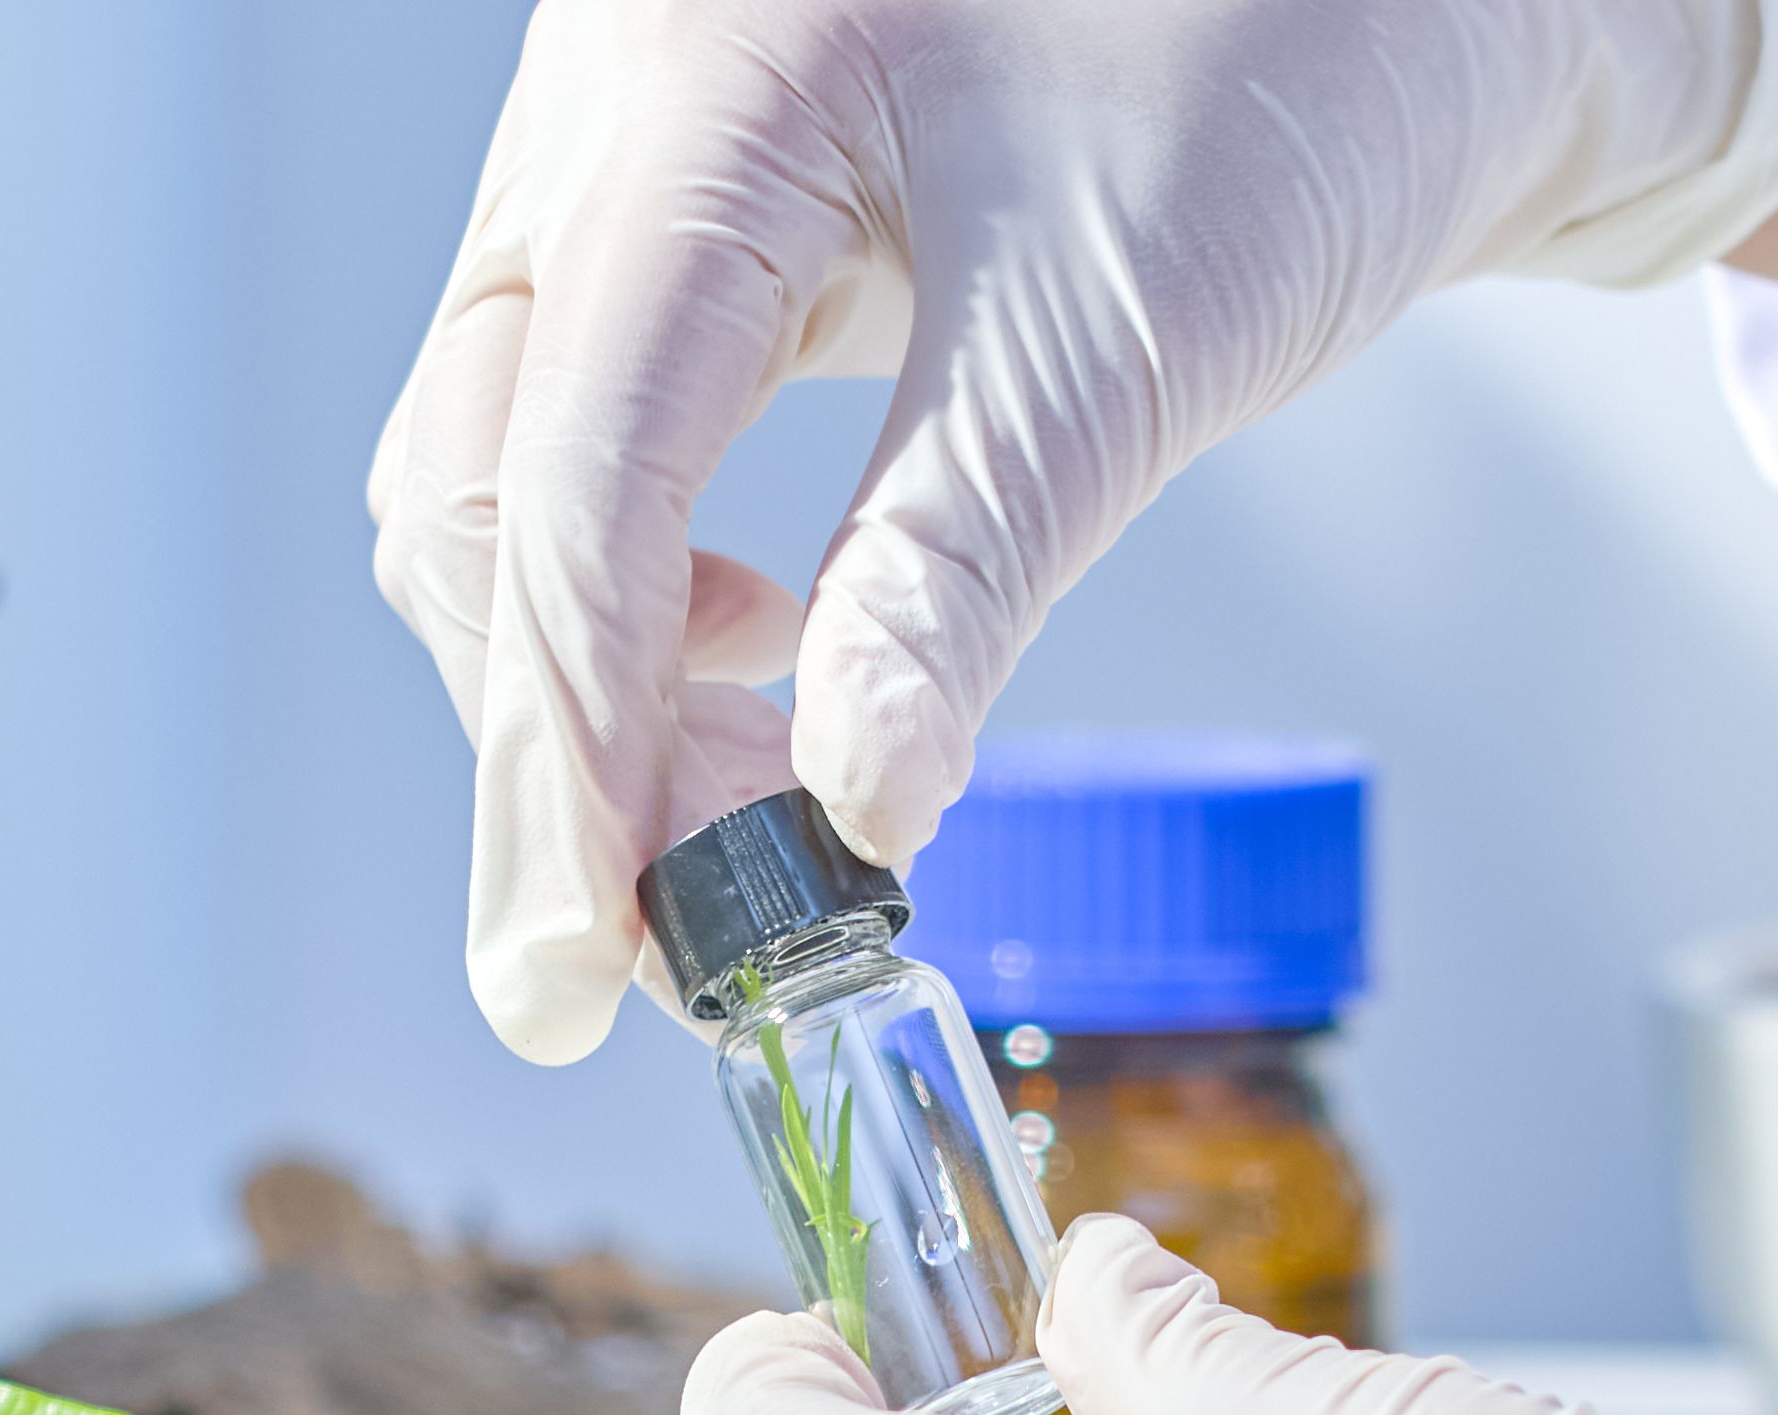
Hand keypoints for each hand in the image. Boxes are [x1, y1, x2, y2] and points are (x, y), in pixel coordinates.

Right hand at [373, 0, 1777, 1063]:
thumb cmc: (1297, 75)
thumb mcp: (1120, 338)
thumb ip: (956, 569)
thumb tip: (849, 814)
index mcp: (704, 100)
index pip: (566, 473)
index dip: (564, 744)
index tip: (577, 963)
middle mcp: (615, 107)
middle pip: (479, 480)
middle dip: (556, 735)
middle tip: (663, 948)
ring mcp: (630, 155)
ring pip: (501, 464)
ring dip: (583, 674)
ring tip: (736, 819)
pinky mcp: (684, 212)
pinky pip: (578, 422)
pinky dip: (636, 582)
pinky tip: (760, 650)